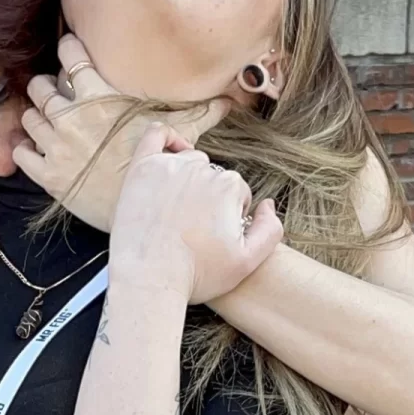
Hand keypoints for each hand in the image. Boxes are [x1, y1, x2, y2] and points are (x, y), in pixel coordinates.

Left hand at [12, 34, 218, 231]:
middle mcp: (70, 116)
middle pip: (40, 85)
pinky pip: (21, 151)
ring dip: (36, 118)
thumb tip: (236, 98)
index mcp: (98, 97)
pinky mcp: (46, 173)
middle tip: (58, 96)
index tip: (72, 55)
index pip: (69, 54)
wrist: (144, 214)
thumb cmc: (161, 169)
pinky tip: (39, 151)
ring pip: (28, 116)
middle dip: (47, 88)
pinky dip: (26, 149)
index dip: (69, 51)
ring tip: (49, 124)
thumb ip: (204, 111)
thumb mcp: (183, 133)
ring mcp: (55, 145)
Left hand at [109, 127, 282, 304]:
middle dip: (209, 198)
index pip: (236, 192)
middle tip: (194, 228)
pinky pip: (156, 135)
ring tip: (178, 210)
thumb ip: (271, 230)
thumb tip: (268, 203)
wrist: (148, 280)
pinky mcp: (142, 167)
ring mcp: (169, 165)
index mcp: (229, 186)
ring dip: (189, 178)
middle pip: (214, 176)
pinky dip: (168, 138)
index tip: (213, 236)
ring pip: (189, 160)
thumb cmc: (196, 274)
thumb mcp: (247, 262)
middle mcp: (201, 169)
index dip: (228, 216)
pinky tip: (172, 152)